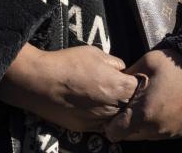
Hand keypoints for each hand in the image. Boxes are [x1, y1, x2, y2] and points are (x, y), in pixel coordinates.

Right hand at [0, 44, 139, 132]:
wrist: (40, 82)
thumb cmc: (69, 63)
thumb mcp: (97, 54)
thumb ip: (115, 63)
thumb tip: (122, 70)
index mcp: (120, 86)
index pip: (141, 89)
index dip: (137, 83)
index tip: (131, 79)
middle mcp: (113, 107)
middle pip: (132, 107)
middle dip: (130, 99)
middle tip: (120, 90)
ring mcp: (100, 120)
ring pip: (118, 119)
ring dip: (117, 111)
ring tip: (107, 100)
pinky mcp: (85, 128)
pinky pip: (102, 126)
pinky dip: (103, 119)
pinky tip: (96, 109)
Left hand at [105, 48, 181, 140]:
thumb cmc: (176, 65)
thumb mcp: (147, 62)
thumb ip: (127, 77)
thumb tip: (112, 84)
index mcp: (144, 113)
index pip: (115, 133)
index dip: (111, 123)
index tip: (114, 112)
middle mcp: (156, 129)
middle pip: (130, 136)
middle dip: (127, 123)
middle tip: (132, 105)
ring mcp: (170, 132)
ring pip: (146, 136)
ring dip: (143, 124)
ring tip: (149, 103)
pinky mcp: (181, 131)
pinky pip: (161, 133)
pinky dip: (158, 124)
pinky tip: (163, 106)